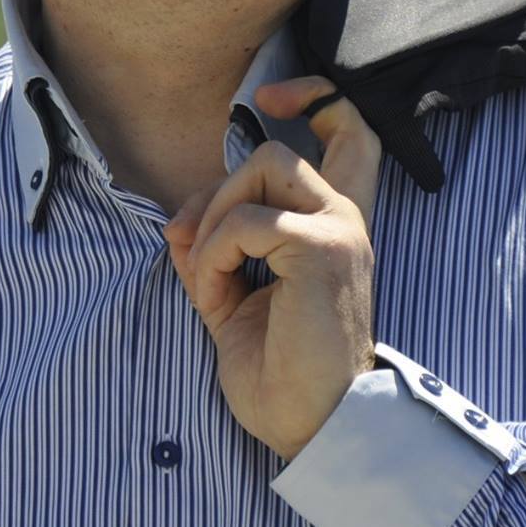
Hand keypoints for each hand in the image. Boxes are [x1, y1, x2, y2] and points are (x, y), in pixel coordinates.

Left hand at [163, 75, 382, 459]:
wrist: (313, 429)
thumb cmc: (284, 377)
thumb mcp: (234, 304)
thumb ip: (211, 258)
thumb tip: (174, 223)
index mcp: (335, 230)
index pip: (351, 131)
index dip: (315, 97)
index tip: (270, 98)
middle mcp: (346, 220)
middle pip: (276, 150)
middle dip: (218, 190)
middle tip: (195, 246)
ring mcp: (338, 230)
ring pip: (260, 167)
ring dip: (212, 219)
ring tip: (208, 279)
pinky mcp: (319, 249)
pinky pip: (243, 221)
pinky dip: (213, 254)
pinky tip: (216, 296)